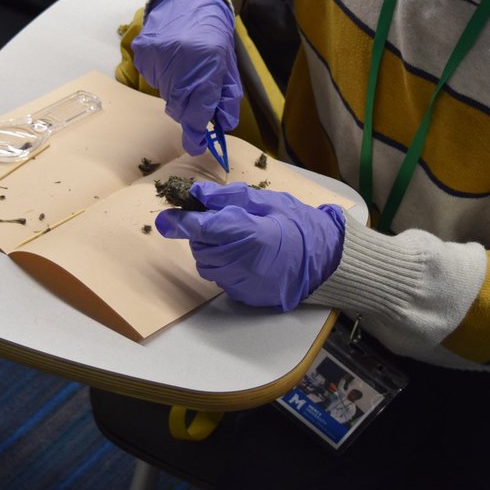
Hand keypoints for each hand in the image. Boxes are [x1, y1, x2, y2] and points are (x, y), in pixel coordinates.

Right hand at [132, 0, 240, 154]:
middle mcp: (180, 58)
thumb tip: (222, 126)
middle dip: (188, 109)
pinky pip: (152, 79)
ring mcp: (157, 54)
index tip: (196, 145)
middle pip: (178, 107)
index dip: (196, 132)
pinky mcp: (142, 51)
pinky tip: (171, 59)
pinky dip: (162, 76)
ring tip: (184, 67)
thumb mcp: (228, 65)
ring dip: (176, 90)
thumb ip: (226, 98)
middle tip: (195, 95)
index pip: (198, 110)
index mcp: (208, 62)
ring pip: (165, 94)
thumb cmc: (214, 34)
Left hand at [155, 181, 344, 310]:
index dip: (179, 222)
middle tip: (225, 221)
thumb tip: (199, 193)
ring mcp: (239, 282)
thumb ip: (231, 198)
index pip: (201, 227)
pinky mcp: (241, 295)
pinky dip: (224, 264)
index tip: (164, 219)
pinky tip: (245, 256)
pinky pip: (219, 277)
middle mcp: (239, 261)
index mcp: (247, 233)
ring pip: (206, 262)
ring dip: (212, 249)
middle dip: (203, 231)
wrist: (325, 263)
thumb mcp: (269, 202)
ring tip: (239, 239)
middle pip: (200, 245)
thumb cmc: (299, 226)